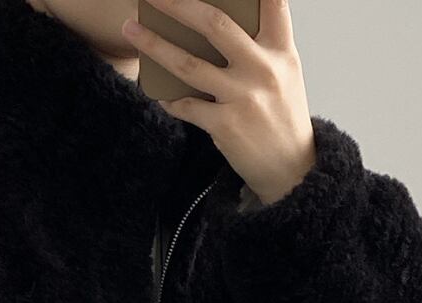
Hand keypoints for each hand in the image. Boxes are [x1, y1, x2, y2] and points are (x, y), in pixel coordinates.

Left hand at [121, 0, 315, 205]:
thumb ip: (260, 47)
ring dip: (154, 45)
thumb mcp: (285, 74)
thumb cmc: (283, 117)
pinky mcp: (225, 125)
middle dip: (178, 4)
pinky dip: (168, 98)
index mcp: (281, 50)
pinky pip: (186, 105)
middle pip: (214, 24)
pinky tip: (157, 91)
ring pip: (188, 64)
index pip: (272, 2)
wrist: (290, 168)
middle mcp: (263, 69)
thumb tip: (213, 24)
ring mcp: (243, 97)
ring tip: (131, 30)